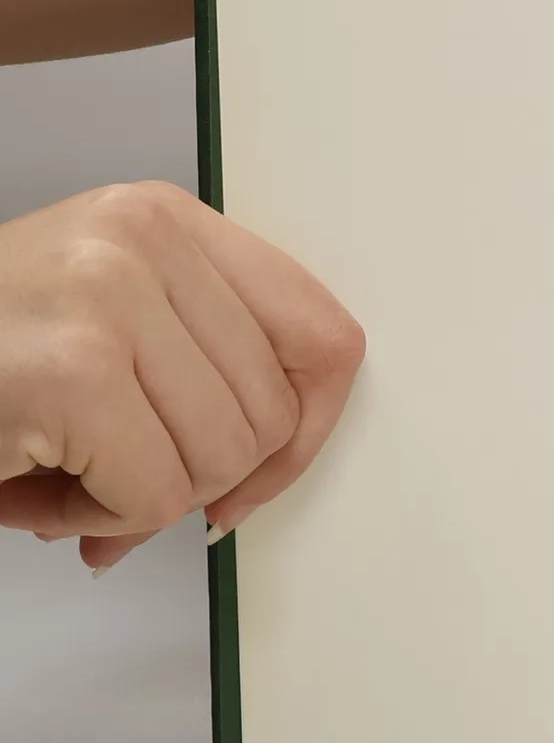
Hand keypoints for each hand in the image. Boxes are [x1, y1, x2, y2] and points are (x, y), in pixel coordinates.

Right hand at [0, 182, 364, 572]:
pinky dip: (102, 522)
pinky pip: (156, 497)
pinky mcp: (69, 371)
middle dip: (203, 475)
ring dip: (144, 499)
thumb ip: (205, 364)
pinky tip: (40, 489)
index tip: (264, 469)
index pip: (323, 334)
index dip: (309, 426)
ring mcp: (105, 298)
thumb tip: (278, 460)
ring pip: (223, 461)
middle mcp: (141, 241)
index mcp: (165, 220)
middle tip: (115, 468)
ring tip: (67, 469)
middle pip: (274, 414)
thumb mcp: (106, 322)